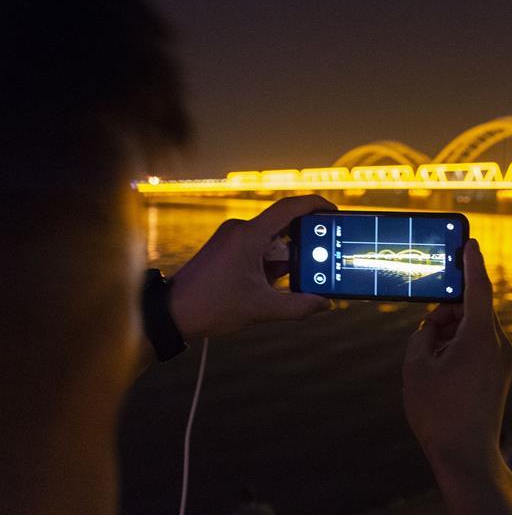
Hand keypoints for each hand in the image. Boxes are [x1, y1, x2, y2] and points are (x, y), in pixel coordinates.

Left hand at [169, 195, 334, 338]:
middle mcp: (240, 230)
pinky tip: (271, 285)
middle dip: (301, 247)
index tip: (333, 211)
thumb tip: (324, 304)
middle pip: (283, 228)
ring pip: (271, 242)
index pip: (289, 207)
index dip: (315, 205)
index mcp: (249, 235)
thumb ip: (298, 306)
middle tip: (318, 262)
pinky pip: (257, 249)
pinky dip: (269, 264)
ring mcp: (231, 238)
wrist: (171, 313)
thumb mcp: (261, 309)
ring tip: (288, 283)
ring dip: (283, 260)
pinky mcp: (226, 249)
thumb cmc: (211, 306)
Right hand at [403, 239, 511, 513]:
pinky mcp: (500, 372)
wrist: (466, 456)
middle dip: (447, 310)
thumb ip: (424, 333)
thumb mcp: (416, 365)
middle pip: (472, 308)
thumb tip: (435, 324)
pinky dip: (460, 344)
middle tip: (426, 326)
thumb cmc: (438, 411)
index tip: (470, 242)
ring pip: (474, 327)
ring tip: (429, 357)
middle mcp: (497, 344)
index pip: (478, 287)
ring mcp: (502, 359)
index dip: (471, 262)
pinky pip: (480, 344)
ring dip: (451, 330)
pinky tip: (441, 365)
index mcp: (479, 337)